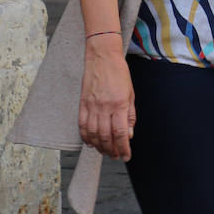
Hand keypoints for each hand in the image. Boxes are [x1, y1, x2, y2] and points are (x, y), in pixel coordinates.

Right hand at [79, 34, 135, 160]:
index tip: (125, 156)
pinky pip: (82, 125)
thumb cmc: (120, 74)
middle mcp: (104, 107)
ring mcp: (91, 106)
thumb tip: (129, 135)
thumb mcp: (131, 93)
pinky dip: (86, 137)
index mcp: (120, 104)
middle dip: (111, 150)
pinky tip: (91, 143)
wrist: (102, 58)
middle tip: (115, 156)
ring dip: (99, 146)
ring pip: (93, 134)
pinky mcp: (82, 104)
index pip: (121, 133)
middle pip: (106, 136)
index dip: (123, 147)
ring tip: (105, 152)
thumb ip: (130, 115)